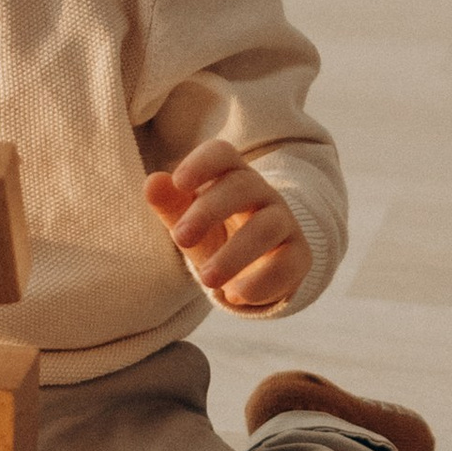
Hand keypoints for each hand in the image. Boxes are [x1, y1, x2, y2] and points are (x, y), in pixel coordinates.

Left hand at [146, 138, 312, 313]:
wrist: (253, 266)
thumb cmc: (214, 232)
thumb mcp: (188, 220)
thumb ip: (170, 203)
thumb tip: (152, 183)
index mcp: (230, 175)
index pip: (222, 154)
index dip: (202, 164)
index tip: (179, 182)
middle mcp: (262, 193)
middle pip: (243, 186)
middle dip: (209, 211)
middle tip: (180, 238)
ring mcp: (284, 222)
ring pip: (267, 227)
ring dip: (235, 254)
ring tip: (206, 279)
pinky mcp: (299, 255)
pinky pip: (288, 264)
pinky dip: (261, 282)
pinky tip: (235, 296)